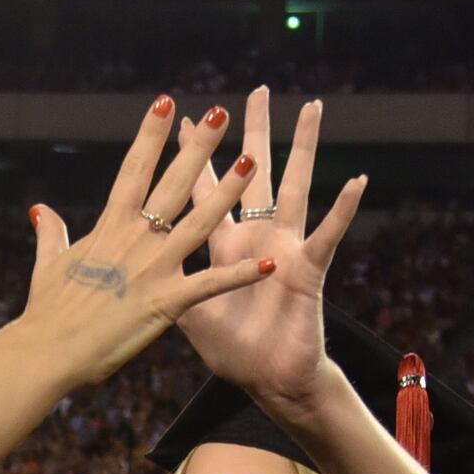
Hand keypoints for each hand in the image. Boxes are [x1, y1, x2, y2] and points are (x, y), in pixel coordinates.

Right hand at [13, 100, 270, 394]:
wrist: (48, 352)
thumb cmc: (47, 313)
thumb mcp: (48, 264)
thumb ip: (51, 233)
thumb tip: (38, 208)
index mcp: (109, 227)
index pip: (134, 169)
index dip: (151, 134)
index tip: (165, 101)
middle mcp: (134, 239)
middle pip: (171, 183)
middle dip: (197, 146)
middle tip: (220, 112)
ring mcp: (152, 268)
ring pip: (198, 222)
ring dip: (228, 193)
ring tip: (252, 162)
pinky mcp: (165, 302)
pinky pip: (210, 285)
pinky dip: (239, 274)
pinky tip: (269, 262)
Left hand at [170, 86, 366, 419]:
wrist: (266, 381)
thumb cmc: (230, 350)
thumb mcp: (180, 311)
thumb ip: (155, 279)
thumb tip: (117, 262)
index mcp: (221, 244)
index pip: (203, 191)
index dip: (194, 157)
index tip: (182, 120)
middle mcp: (254, 237)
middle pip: (253, 172)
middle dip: (254, 131)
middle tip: (256, 91)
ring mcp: (284, 248)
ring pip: (294, 187)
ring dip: (303, 148)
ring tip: (311, 109)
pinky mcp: (307, 269)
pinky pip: (327, 234)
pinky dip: (342, 209)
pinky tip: (356, 181)